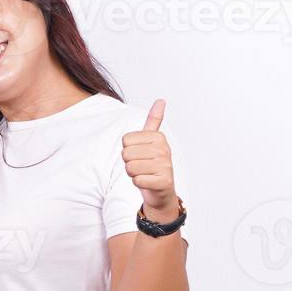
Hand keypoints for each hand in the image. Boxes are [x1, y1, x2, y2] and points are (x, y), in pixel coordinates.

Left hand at [122, 99, 178, 219]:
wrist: (162, 190)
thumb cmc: (152, 164)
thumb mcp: (152, 141)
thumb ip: (154, 121)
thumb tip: (161, 100)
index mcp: (158, 137)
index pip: (125, 140)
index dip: (128, 150)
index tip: (140, 155)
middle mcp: (164, 149)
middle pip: (126, 154)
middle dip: (129, 163)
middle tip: (142, 166)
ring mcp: (165, 166)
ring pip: (130, 168)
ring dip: (133, 174)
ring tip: (145, 174)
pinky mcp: (164, 181)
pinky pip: (137, 180)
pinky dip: (138, 183)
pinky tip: (148, 182)